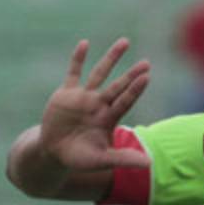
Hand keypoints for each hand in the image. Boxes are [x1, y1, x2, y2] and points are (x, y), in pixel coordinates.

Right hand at [38, 38, 151, 172]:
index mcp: (109, 119)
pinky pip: (73, 72)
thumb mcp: (102, 160)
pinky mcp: (66, 93)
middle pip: (118, 86)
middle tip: (146, 63)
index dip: (135, 90)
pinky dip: (78, 59)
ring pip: (100, 73)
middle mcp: (99, 105)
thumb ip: (123, 159)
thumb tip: (150, 163)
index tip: (146, 77)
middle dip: (130, 75)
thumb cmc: (80, 159)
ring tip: (125, 42)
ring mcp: (83, 97)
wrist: (53, 153)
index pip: (125, 101)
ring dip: (111, 58)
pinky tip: (85, 44)